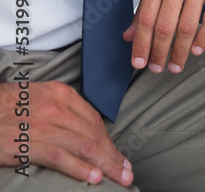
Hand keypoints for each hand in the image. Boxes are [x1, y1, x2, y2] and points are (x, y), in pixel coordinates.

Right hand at [0, 81, 132, 185]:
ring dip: (105, 164)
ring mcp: (45, 124)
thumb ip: (61, 109)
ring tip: (118, 178)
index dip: (109, 140)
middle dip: (112, 155)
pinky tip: (94, 178)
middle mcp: (57, 106)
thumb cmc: (9, 106)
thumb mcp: (40, 98)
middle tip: (126, 172)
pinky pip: (61, 157)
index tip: (119, 155)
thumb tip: (81, 130)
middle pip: (93, 133)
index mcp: (61, 94)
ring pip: (84, 145)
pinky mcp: (30, 143)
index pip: (93, 119)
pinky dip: (80, 168)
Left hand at [124, 0, 204, 74]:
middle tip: (157, 68)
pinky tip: (197, 48)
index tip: (138, 61)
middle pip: (164, 25)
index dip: (140, 43)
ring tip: (176, 64)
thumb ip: (146, 1)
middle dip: (159, 53)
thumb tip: (129, 32)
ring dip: (180, 51)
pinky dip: (204, 37)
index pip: (144, 16)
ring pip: (187, 26)